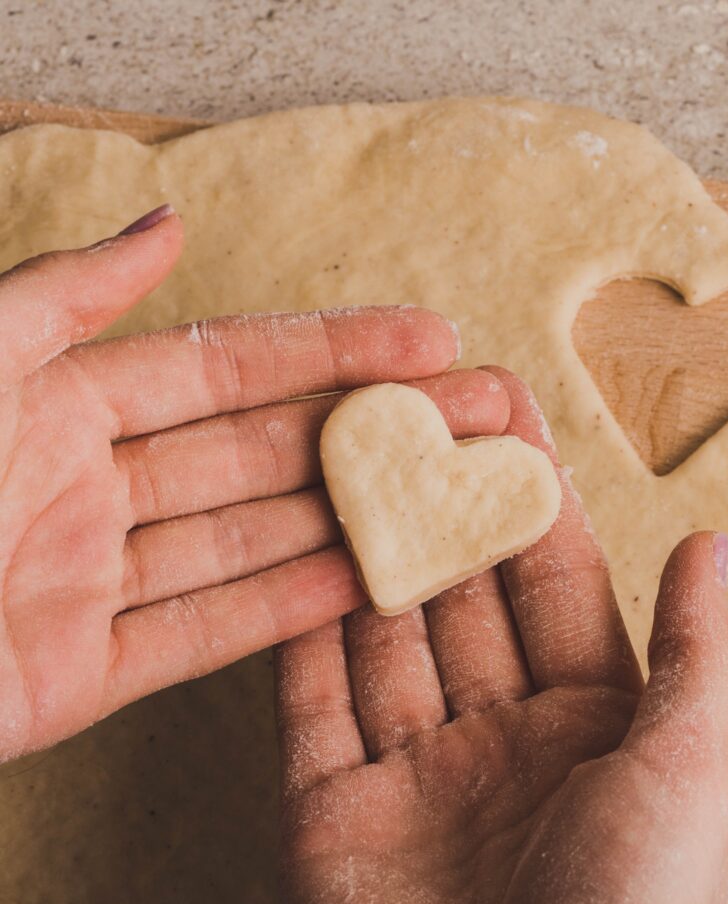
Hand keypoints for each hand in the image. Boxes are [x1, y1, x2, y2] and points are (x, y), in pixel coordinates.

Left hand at [0, 205, 508, 759]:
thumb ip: (65, 297)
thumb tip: (168, 221)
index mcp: (62, 403)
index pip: (232, 367)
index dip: (333, 349)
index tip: (428, 338)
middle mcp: (95, 487)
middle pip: (267, 453)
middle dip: (378, 432)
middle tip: (480, 414)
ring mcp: (99, 581)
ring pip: (257, 541)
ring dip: (358, 518)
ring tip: (456, 492)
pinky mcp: (87, 674)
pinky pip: (210, 634)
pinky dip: (294, 611)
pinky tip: (377, 579)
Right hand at [275, 369, 727, 903]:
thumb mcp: (691, 769)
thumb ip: (695, 650)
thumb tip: (712, 540)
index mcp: (591, 726)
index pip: (553, 582)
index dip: (530, 497)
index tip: (503, 414)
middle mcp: (499, 741)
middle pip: (462, 597)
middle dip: (441, 508)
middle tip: (415, 413)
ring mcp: (409, 774)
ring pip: (382, 635)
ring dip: (368, 550)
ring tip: (350, 459)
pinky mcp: (326, 810)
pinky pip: (310, 701)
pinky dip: (303, 627)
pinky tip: (300, 548)